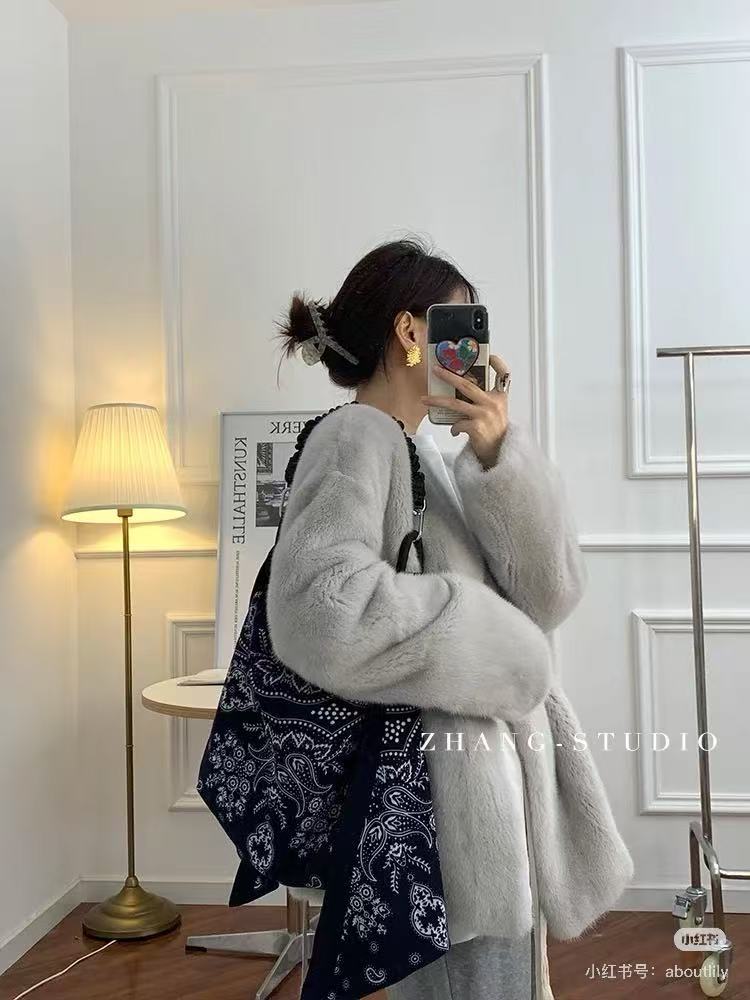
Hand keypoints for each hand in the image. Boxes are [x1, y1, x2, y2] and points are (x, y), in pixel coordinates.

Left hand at [420, 354, 509, 468]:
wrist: (499, 453)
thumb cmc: (495, 431)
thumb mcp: (496, 411)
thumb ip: (484, 399)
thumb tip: (461, 388)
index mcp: (500, 396)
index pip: (504, 374)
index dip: (497, 363)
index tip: (490, 355)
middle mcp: (493, 403)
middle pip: (467, 385)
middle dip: (448, 376)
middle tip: (435, 370)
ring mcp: (485, 414)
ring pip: (455, 403)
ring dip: (437, 401)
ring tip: (424, 399)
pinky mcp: (476, 427)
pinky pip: (456, 423)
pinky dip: (453, 428)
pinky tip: (455, 432)